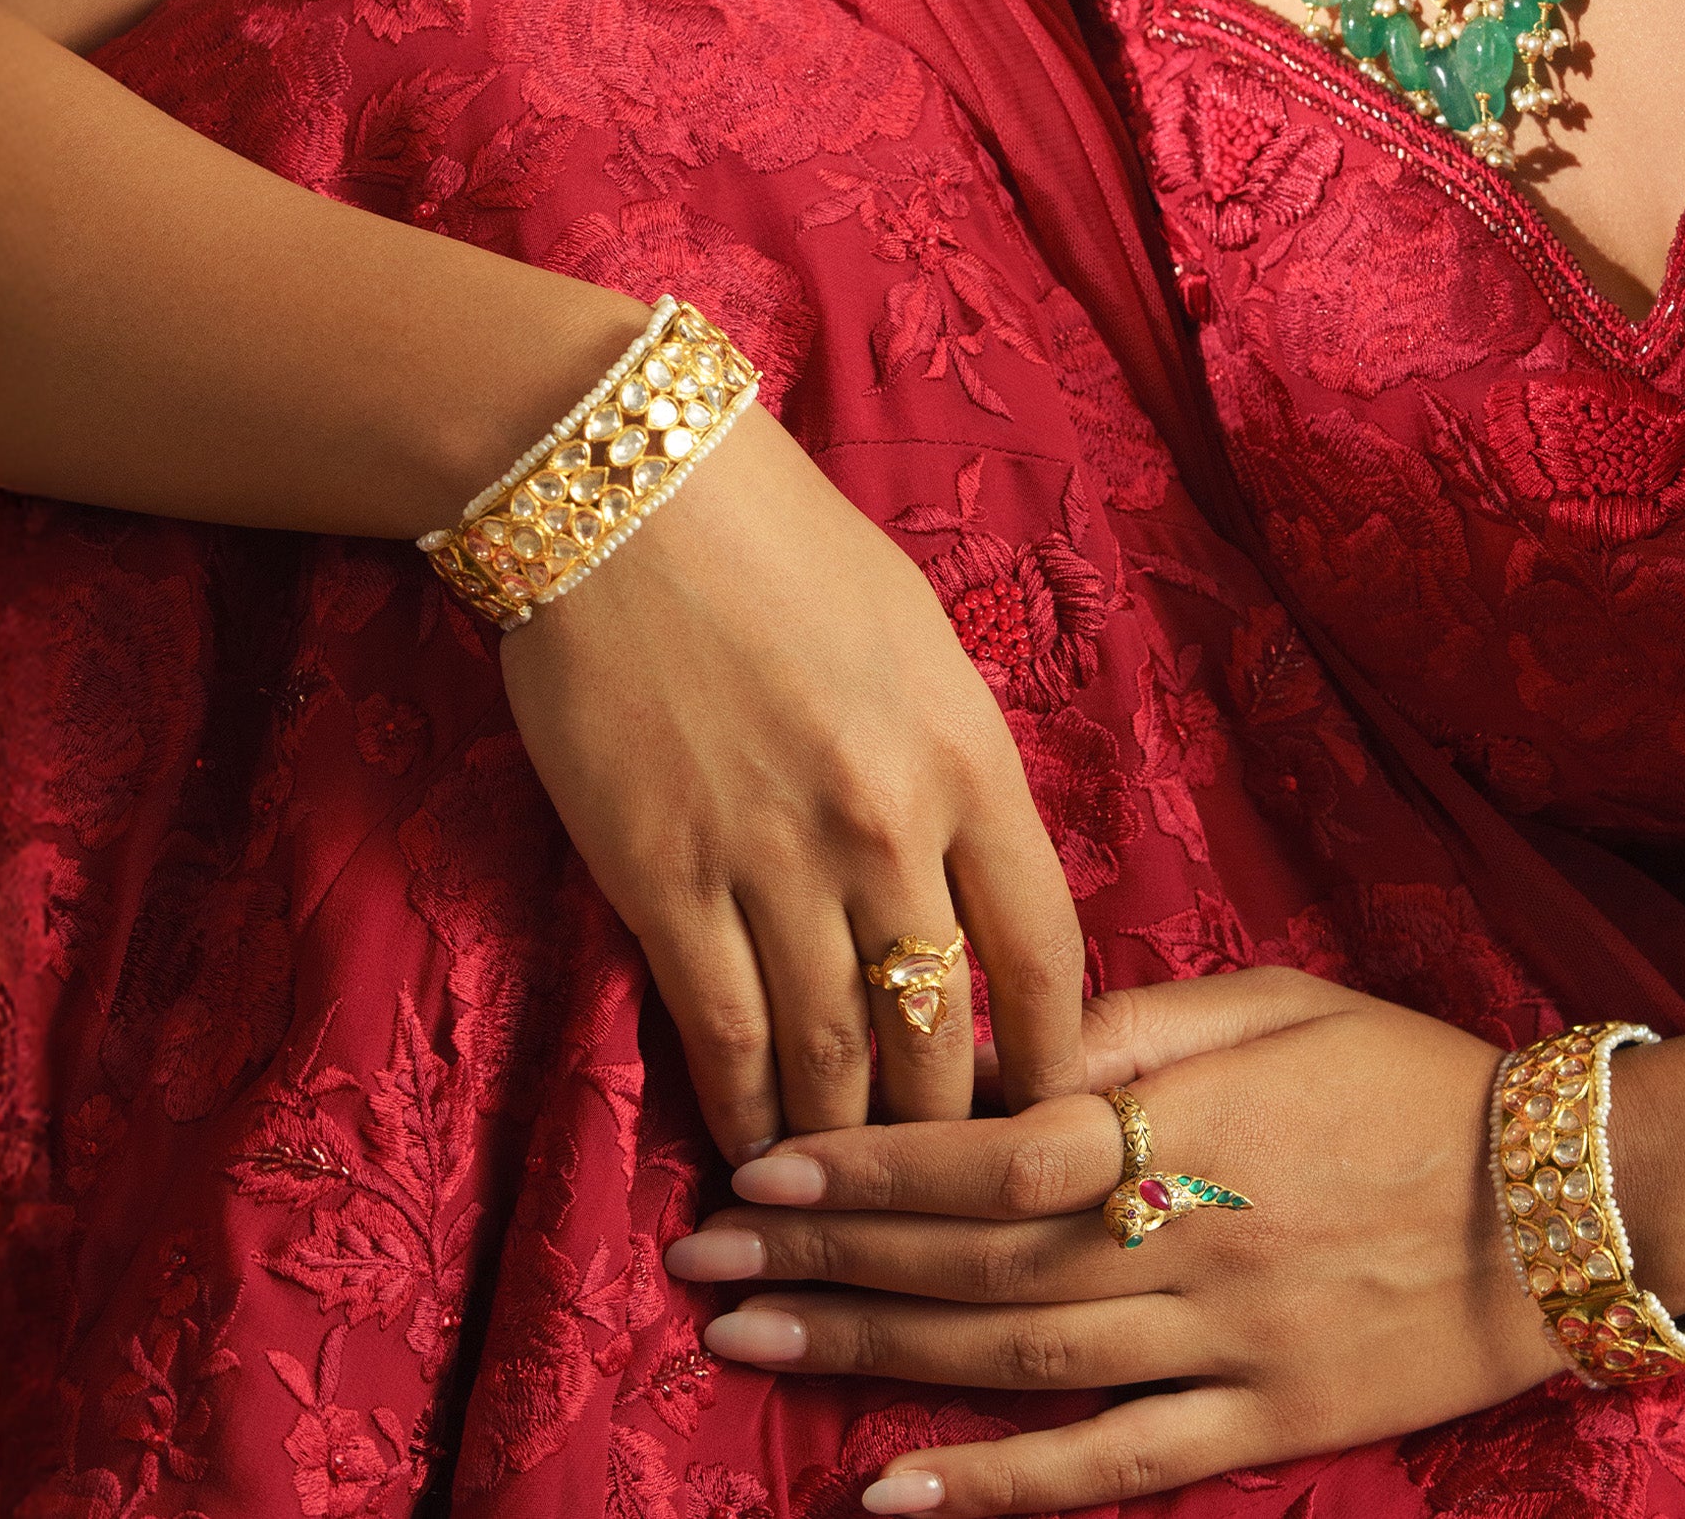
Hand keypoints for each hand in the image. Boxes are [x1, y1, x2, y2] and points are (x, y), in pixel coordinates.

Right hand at [496, 390, 1087, 1153]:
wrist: (629, 493)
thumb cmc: (787, 549)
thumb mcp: (919, 644)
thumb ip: (956, 768)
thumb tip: (973, 882)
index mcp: (967, 756)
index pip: (1045, 951)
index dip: (1055, 1056)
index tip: (1054, 1108)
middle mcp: (884, 825)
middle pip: (942, 1033)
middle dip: (952, 1127)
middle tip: (950, 1180)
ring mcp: (771, 860)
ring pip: (831, 1057)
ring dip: (846, 1142)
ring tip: (853, 1191)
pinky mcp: (662, 881)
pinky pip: (723, 1035)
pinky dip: (744, 1112)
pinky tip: (754, 1151)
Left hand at [659, 966, 1566, 1512]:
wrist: (1568, 1195)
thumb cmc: (1411, 1076)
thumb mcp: (1278, 1003)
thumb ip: (1137, 1025)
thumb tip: (1009, 1045)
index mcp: (1184, 1117)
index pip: (989, 1147)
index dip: (868, 1163)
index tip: (757, 1169)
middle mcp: (1184, 1236)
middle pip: (973, 1257)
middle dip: (827, 1259)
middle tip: (698, 1266)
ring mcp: (1219, 1343)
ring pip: (1014, 1357)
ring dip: (873, 1354)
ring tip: (751, 1348)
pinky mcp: (1261, 1424)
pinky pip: (1110, 1465)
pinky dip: (998, 1489)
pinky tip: (893, 1496)